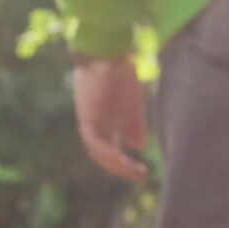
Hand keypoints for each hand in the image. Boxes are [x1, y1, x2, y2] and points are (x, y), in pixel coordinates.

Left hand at [73, 55, 147, 181]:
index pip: (110, 153)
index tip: (142, 172)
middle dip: (122, 169)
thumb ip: (133, 127)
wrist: (109, 51)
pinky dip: (107, 153)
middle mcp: (93, 127)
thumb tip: (138, 148)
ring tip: (134, 171)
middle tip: (141, 176)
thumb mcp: (130, 105)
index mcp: (103, 126)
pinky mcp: (86, 116)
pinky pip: (94, 142)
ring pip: (98, 153)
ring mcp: (88, 122)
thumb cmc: (119, 73)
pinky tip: (121, 159)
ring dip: (115, 165)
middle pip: (104, 157)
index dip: (124, 165)